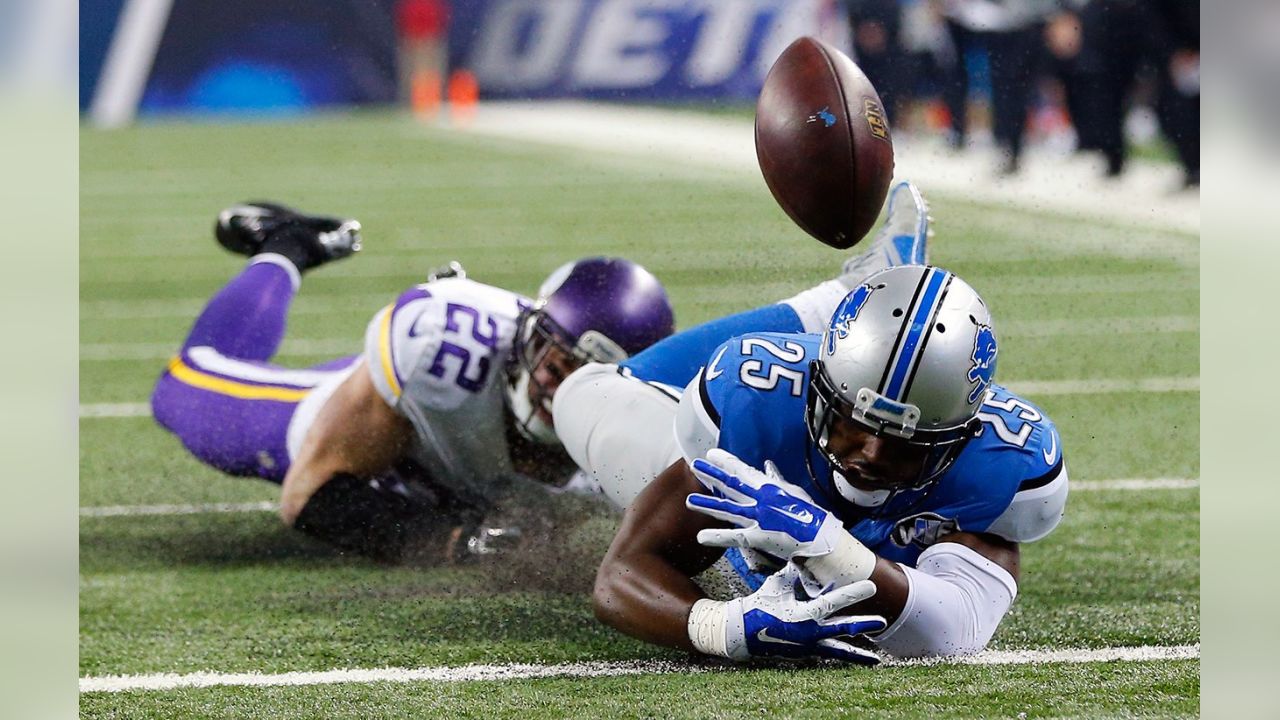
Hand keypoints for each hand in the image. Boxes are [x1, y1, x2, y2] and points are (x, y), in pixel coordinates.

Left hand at [686, 449, 844, 560]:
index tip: (711, 453)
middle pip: (731, 485)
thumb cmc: (809, 515)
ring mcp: (758, 518)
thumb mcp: (793, 492)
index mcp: (769, 487)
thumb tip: (767, 466)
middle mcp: (761, 499)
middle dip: (711, 475)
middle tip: (694, 466)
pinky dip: (717, 536)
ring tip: (688, 500)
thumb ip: (777, 480)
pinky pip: (733, 537)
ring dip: (707, 504)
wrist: (821, 538)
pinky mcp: (758, 537)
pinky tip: (700, 537)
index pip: (743, 470)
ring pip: (727, 509)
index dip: (726, 461)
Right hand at [690, 563, 885, 663]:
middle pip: (842, 629)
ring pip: (838, 650)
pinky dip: (844, 654)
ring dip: (858, 654)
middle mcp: (808, 633)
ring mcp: (808, 646)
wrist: (744, 632)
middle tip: (882, 622)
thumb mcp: (778, 585)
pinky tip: (859, 658)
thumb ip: (797, 573)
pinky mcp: (807, 653)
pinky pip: (830, 652)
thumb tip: (808, 555)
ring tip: (876, 660)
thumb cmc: (761, 604)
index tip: (871, 586)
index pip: (832, 602)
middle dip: (863, 625)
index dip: (852, 594)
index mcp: (801, 615)